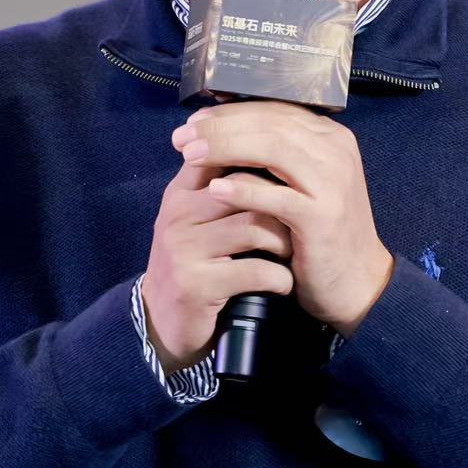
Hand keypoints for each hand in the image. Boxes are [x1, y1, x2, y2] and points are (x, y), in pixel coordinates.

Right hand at [139, 137, 296, 372]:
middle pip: (245, 187)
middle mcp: (178, 214)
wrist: (163, 322)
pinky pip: (255, 270)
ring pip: (254, 227)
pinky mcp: (195, 284)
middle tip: (304, 217)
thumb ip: (221, 185)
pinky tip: (283, 284)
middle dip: (283, 203)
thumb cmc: (194, 264)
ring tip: (292, 252)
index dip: (263, 159)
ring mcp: (184, 249)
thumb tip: (269, 145)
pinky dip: (280, 278)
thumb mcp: (198, 219)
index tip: (295, 174)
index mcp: (181, 192)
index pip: (222, 154)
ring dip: (285, 242)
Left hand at [170, 101, 394, 335]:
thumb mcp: (300, 183)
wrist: (357, 282)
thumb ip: (273, 153)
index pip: (275, 109)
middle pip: (270, 124)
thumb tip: (218, 127)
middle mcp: (336, 152)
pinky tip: (214, 189)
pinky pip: (277, 196)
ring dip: (226, 148)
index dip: (231, 112)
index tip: (195, 121)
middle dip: (221, 127)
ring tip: (190, 155)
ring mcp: (332, 183)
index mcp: (330, 137)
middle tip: (182, 137)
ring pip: (273, 150)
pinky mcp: (323, 217)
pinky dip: (243, 190)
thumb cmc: (318, 231)